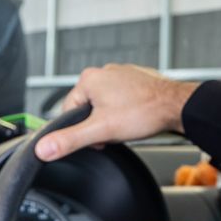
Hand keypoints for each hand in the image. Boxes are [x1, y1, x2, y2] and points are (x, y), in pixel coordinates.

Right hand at [34, 64, 198, 161]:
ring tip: (129, 123)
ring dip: (113, 119)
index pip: (69, 111)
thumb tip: (43, 148)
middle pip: (88, 109)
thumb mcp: (101, 131)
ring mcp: (121, 74)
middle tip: (116, 131)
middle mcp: (104, 72)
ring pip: (106, 105)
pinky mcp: (136, 79)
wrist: (177, 106)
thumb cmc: (144, 112)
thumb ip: (70, 140)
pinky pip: (122, 99)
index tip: (98, 137)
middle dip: (99, 125)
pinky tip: (137, 117)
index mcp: (89, 79)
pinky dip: (127, 111)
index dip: (82, 130)